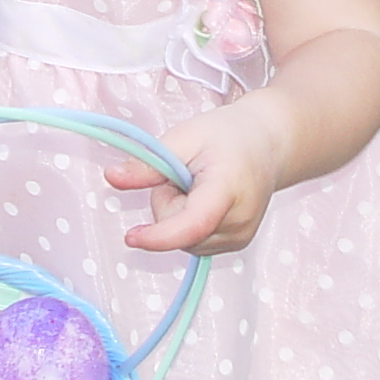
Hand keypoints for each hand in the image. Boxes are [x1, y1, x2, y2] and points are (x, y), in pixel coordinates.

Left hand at [105, 100, 287, 255]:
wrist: (268, 143)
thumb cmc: (228, 135)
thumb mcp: (183, 138)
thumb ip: (149, 163)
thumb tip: (111, 178)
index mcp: (228, 189)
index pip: (192, 224)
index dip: (159, 235)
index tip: (131, 237)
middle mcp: (239, 222)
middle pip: (178, 231)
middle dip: (168, 204)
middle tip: (185, 173)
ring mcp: (240, 238)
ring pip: (183, 240)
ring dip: (178, 214)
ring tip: (198, 184)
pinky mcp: (236, 244)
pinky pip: (193, 242)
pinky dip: (189, 223)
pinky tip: (205, 199)